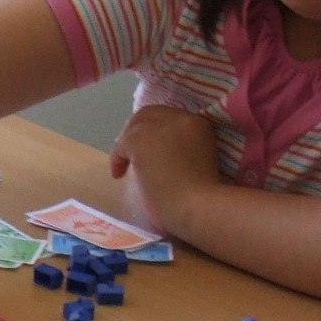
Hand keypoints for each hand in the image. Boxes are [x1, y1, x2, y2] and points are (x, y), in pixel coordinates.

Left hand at [108, 103, 217, 231]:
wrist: (199, 207)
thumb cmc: (203, 198)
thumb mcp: (199, 163)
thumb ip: (181, 151)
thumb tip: (156, 155)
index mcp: (199, 124)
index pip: (170, 117)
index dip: (155, 129)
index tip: (149, 147)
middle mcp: (181, 118)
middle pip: (150, 114)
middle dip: (136, 130)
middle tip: (128, 151)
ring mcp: (160, 127)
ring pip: (134, 128)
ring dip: (126, 145)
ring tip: (122, 166)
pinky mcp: (141, 141)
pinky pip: (122, 145)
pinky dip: (117, 159)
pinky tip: (118, 174)